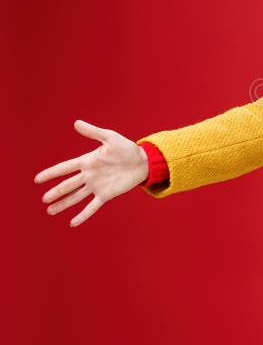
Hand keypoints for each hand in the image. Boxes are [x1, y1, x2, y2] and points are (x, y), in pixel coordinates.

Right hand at [34, 120, 148, 226]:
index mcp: (87, 161)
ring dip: (63, 204)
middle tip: (44, 199)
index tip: (37, 179)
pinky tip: (72, 223)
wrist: (143, 161)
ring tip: (50, 211)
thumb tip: (76, 123)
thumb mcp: (110, 137)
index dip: (51, 173)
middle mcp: (89, 175)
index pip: (65, 168)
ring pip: (76, 197)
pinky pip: (92, 206)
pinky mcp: (106, 195)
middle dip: (56, 192)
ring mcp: (96, 186)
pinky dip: (83, 215)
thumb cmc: (127, 148)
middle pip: (68, 185)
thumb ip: (93, 132)